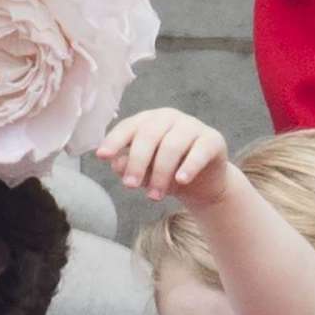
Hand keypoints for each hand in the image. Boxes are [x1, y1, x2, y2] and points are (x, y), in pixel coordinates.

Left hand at [96, 108, 231, 207]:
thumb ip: (129, 167)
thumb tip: (116, 164)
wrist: (202, 184)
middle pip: (149, 135)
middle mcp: (169, 118)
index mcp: (148, 121)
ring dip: (160, 173)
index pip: (128, 127)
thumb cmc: (166, 174)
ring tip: (154, 196)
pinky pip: (199, 151)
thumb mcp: (144, 174)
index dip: (114, 141)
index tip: (102, 156)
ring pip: (172, 145)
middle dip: (136, 162)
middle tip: (129, 186)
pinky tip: (181, 180)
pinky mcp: (212, 140)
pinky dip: (188, 166)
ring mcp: (192, 126)